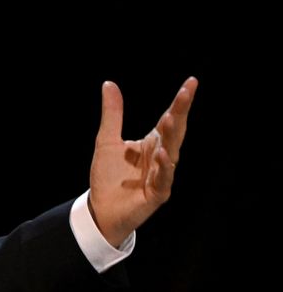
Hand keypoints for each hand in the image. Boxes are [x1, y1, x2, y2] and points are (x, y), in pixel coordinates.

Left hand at [88, 76, 196, 246]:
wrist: (100, 209)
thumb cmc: (108, 176)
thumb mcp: (106, 141)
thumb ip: (112, 114)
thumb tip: (109, 84)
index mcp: (153, 143)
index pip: (170, 119)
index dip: (180, 102)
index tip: (191, 82)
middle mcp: (162, 157)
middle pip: (174, 132)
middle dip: (181, 112)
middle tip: (186, 91)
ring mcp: (162, 176)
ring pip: (171, 153)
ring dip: (171, 137)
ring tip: (171, 118)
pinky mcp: (157, 194)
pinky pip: (163, 179)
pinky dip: (165, 167)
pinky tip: (164, 154)